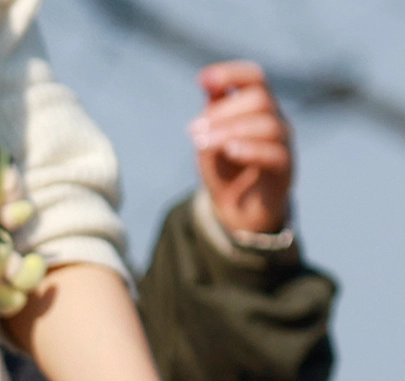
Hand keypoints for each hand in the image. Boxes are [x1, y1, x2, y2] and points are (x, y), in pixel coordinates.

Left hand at [191, 62, 293, 238]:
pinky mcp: (284, 169)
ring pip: (268, 125)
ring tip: (202, 143)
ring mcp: (283, 144)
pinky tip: (229, 151)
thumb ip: (210, 115)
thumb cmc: (224, 169)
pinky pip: (275, 154)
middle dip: (223, 112)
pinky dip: (250, 149)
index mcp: (257, 107)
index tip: (202, 80)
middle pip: (259, 99)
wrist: (237, 210)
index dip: (231, 73)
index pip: (254, 78)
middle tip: (192, 131)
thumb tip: (207, 85)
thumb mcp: (210, 139)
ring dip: (230, 131)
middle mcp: (275, 120)